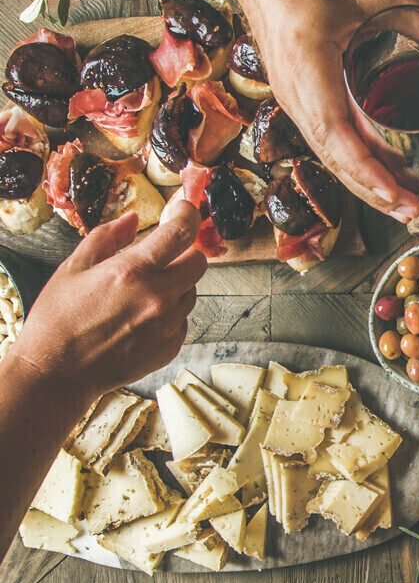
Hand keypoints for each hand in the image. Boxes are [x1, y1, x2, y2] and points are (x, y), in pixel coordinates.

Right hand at [11, 201, 204, 404]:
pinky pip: (182, 319)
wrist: (56, 373)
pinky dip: (169, 312)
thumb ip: (107, 237)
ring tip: (139, 293)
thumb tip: (133, 219)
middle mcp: (158, 297)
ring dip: (175, 284)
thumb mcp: (73, 268)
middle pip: (198, 262)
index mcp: (132, 271)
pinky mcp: (170, 347)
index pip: (181, 232)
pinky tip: (139, 317)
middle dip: (184, 253)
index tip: (183, 210)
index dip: (187, 214)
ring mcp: (167, 325)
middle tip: (161, 256)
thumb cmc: (58, 319)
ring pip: (191, 291)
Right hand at [237, 0, 418, 220]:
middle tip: (413, 211)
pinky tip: (380, 177)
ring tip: (403, 204)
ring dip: (364, 184)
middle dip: (372, 192)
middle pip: (334, 159)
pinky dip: (354, 164)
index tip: (398, 195)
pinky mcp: (300, 98)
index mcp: (308, 68)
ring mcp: (293, 99)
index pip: (336, 137)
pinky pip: (327, 141)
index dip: (367, 173)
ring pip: (329, 156)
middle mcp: (295, 93)